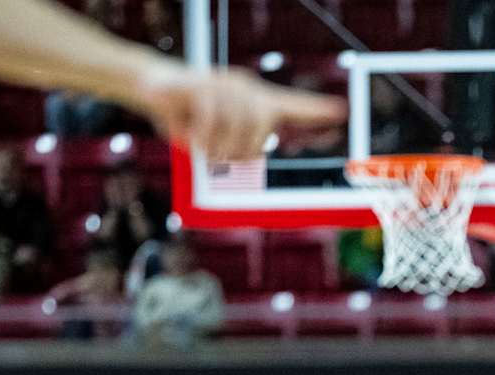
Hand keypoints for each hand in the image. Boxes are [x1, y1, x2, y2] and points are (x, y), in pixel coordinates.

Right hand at [133, 64, 344, 161]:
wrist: (153, 85)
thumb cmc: (189, 116)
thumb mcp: (216, 137)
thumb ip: (240, 150)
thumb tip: (256, 171)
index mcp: (254, 101)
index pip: (292, 105)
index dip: (315, 111)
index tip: (341, 112)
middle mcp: (244, 88)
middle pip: (262, 123)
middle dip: (245, 149)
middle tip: (225, 158)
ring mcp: (223, 83)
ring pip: (236, 125)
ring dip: (217, 146)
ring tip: (203, 149)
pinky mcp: (200, 84)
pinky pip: (210, 119)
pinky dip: (199, 137)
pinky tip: (189, 138)